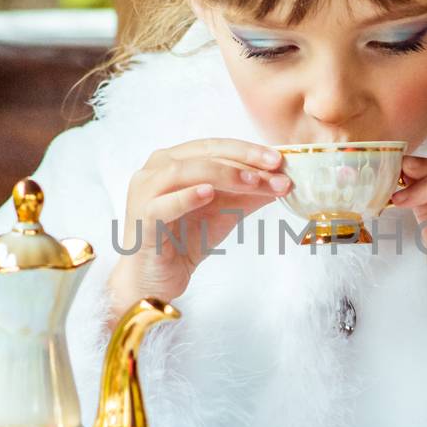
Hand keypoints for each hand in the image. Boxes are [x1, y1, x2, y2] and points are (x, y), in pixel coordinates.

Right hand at [107, 137, 290, 311]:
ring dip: (223, 175)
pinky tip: (209, 193)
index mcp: (174, 161)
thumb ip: (249, 194)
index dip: (248, 150)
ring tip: (253, 182)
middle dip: (243, 161)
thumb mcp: (226, 213)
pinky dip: (186, 196)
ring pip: (184, 172)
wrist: (157, 280)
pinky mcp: (142, 219)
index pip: (215, 147)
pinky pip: (163, 204)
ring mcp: (145, 192)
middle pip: (203, 154)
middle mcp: (155, 169)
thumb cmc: (185, 241)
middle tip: (275, 169)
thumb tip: (284, 179)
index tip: (280, 160)